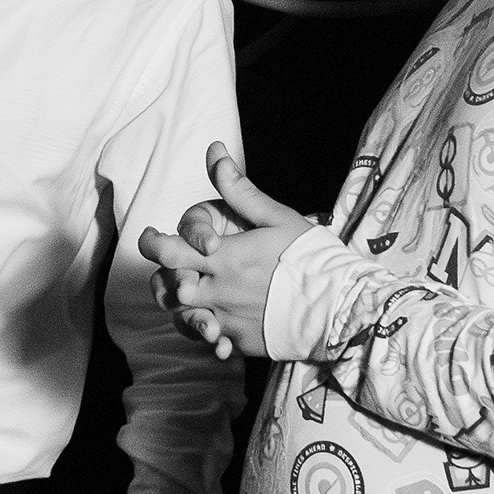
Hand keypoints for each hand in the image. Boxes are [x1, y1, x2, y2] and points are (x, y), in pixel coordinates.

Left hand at [136, 145, 307, 360]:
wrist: (342, 308)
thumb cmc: (312, 257)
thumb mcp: (276, 217)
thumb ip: (239, 189)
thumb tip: (214, 151)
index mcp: (224, 258)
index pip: (167, 252)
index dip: (151, 243)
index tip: (152, 236)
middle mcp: (218, 292)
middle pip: (168, 289)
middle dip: (164, 279)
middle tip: (174, 270)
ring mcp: (228, 320)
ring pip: (183, 318)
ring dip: (182, 306)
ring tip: (194, 294)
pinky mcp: (241, 342)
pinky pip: (210, 340)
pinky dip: (208, 332)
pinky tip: (218, 322)